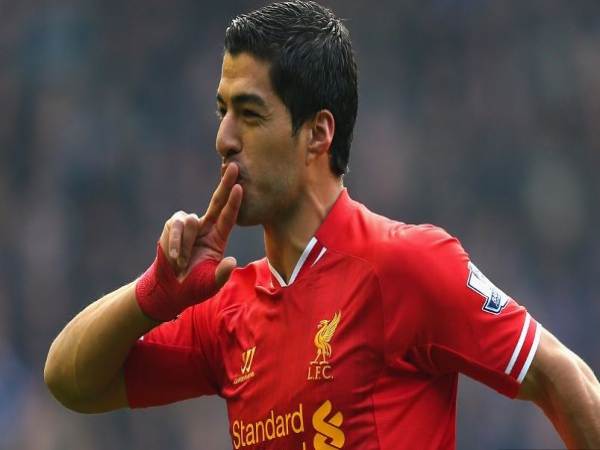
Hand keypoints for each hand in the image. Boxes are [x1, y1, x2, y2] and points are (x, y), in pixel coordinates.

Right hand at [159, 163, 242, 287]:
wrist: (171, 288)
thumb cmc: (194, 286)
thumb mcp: (211, 283)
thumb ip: (222, 274)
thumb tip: (232, 262)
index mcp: (219, 237)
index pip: (229, 216)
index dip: (235, 202)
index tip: (241, 187)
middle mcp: (206, 227)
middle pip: (217, 201)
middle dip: (226, 183)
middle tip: (234, 166)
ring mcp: (189, 225)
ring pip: (190, 222)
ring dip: (186, 245)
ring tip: (182, 263)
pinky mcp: (173, 226)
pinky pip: (176, 226)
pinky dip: (176, 243)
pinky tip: (175, 258)